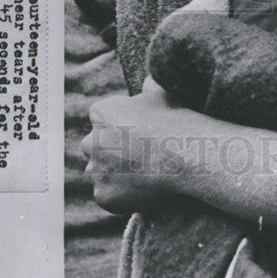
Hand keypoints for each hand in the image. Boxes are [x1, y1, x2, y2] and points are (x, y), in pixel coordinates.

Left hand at [81, 77, 195, 213]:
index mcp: (101, 113)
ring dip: (112, 174)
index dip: (118, 125)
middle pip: (94, 146)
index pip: (100, 118)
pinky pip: (108, 195)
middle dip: (108, 150)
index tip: (135, 132)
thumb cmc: (176, 121)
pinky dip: (121, 195)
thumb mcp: (162, 94)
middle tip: (135, 155)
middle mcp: (92, 141)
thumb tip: (148, 81)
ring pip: (99, 172)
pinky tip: (142, 189)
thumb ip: (149, 88)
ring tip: (140, 175)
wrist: (185, 156)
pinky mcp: (104, 195)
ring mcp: (97, 171)